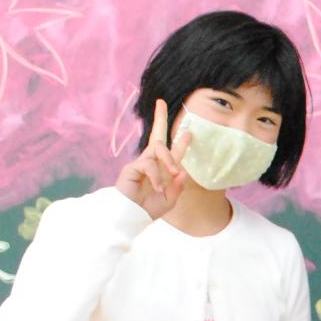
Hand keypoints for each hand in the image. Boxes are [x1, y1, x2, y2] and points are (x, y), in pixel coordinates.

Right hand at [115, 98, 193, 218]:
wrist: (132, 217)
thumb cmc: (148, 209)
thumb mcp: (169, 199)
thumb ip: (177, 187)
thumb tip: (183, 171)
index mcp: (162, 169)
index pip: (171, 151)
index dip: (180, 141)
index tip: (189, 131)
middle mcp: (151, 162)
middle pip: (157, 136)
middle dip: (159, 118)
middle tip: (160, 102)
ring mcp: (141, 163)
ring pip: (157, 148)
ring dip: (169, 158)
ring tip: (172, 172)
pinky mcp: (132, 167)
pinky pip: (148, 164)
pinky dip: (155, 176)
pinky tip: (157, 187)